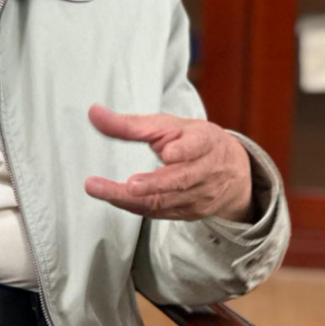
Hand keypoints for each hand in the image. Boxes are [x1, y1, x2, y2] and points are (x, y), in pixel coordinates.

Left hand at [84, 104, 254, 221]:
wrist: (231, 170)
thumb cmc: (193, 141)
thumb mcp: (167, 126)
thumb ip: (130, 124)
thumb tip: (93, 112)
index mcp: (204, 142)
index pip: (197, 146)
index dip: (184, 150)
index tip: (168, 153)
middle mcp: (205, 171)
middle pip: (180, 180)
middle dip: (154, 184)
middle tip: (129, 185)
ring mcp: (199, 195)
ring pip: (166, 201)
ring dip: (132, 198)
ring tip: (103, 190)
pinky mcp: (189, 212)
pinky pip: (159, 213)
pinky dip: (133, 206)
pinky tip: (112, 197)